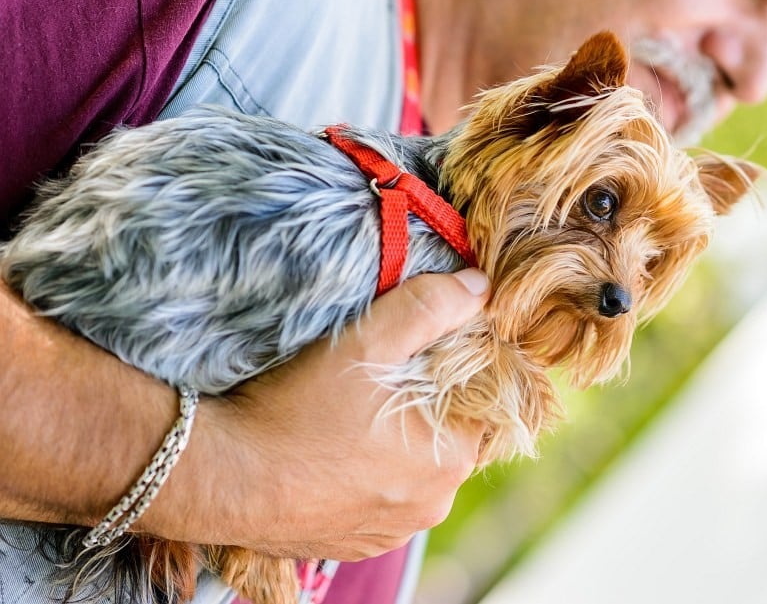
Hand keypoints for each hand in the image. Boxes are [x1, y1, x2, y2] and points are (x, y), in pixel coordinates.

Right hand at [143, 270, 489, 560]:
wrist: (220, 480)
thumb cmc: (296, 411)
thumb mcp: (366, 344)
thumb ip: (428, 308)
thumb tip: (479, 288)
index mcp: (451, 458)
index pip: (480, 403)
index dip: (455, 371)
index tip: (417, 353)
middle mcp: (432, 504)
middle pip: (448, 437)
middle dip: (424, 406)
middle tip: (378, 379)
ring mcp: (393, 530)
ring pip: (413, 471)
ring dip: (394, 443)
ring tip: (349, 415)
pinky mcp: (357, 544)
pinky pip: (380, 500)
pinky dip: (366, 476)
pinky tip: (332, 452)